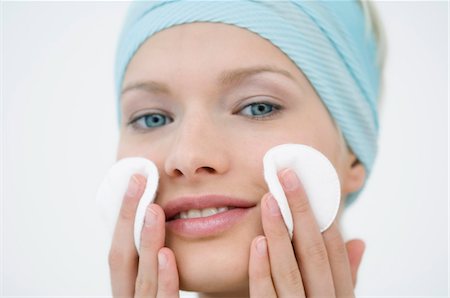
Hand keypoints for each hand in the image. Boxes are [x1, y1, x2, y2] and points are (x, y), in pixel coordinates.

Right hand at [108, 174, 179, 296]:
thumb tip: (154, 212)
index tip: (136, 180)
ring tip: (154, 210)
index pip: (118, 250)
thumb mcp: (155, 280)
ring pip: (143, 279)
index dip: (124, 215)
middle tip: (140, 183)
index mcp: (125, 286)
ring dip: (147, 242)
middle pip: (121, 259)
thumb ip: (152, 257)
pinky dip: (166, 279)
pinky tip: (167, 254)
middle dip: (128, 220)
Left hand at [249, 169, 364, 296]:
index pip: (334, 252)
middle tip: (286, 177)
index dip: (322, 216)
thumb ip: (346, 274)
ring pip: (289, 271)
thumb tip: (359, 242)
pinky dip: (261, 270)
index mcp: (340, 296)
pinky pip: (264, 296)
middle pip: (314, 254)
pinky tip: (256, 242)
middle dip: (301, 212)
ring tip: (269, 200)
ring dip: (279, 233)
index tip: (305, 184)